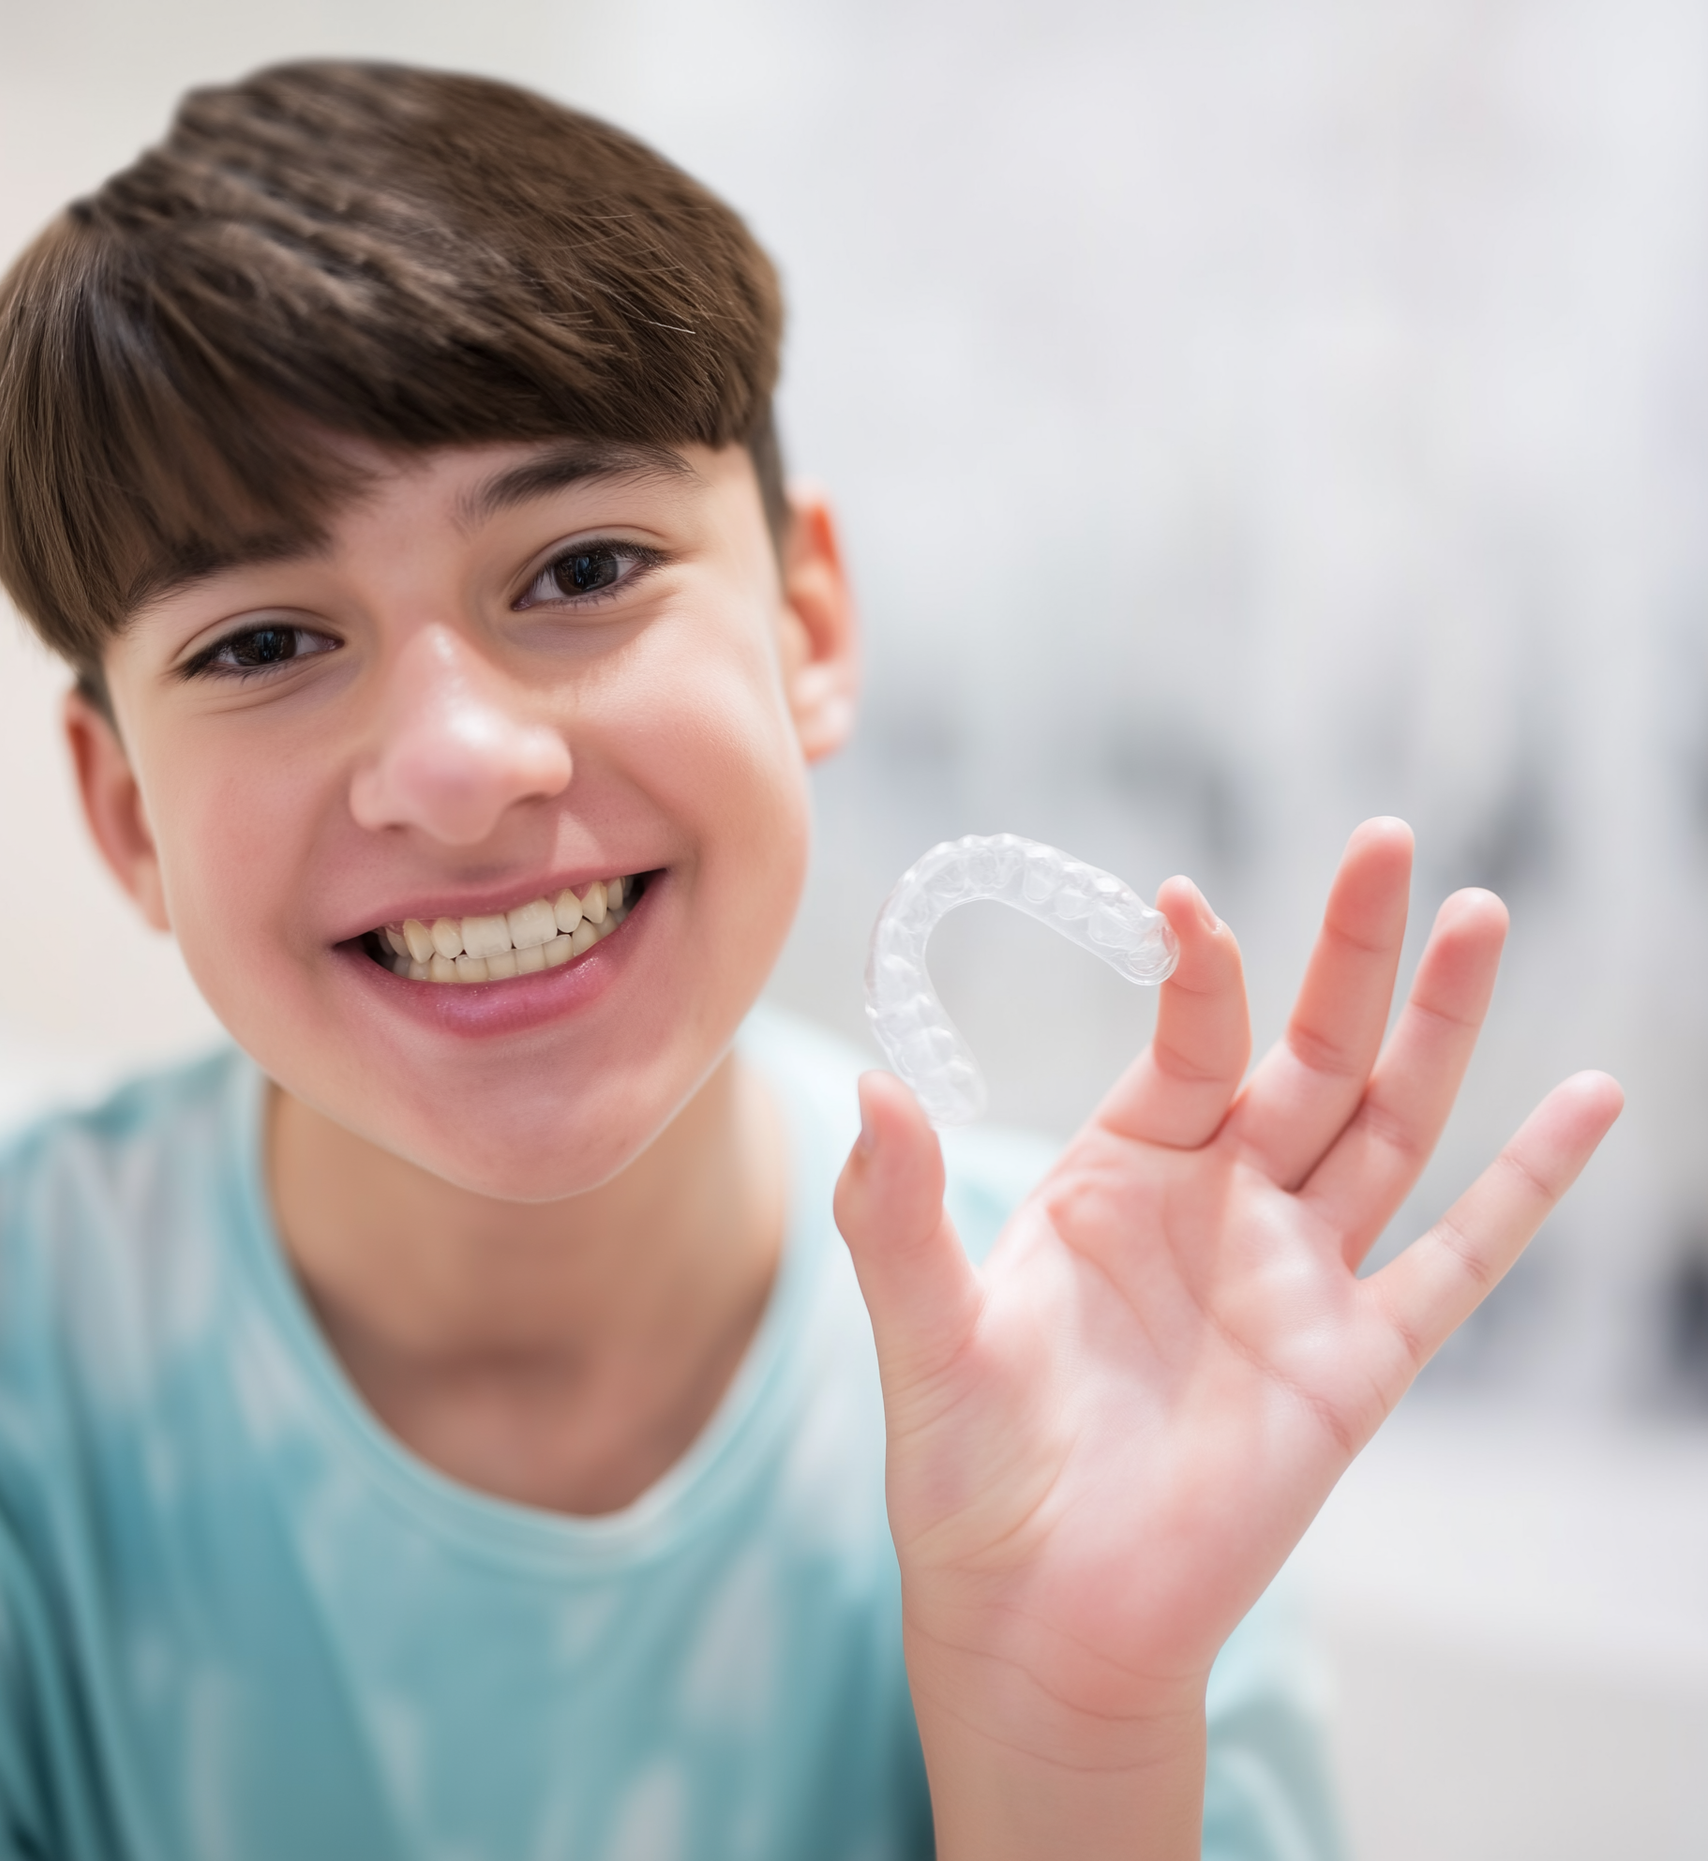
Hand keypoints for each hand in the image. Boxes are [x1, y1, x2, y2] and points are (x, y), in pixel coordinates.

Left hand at [834, 819, 1621, 1857]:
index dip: (1195, 974)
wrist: (1038, 1618)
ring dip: (1440, 1028)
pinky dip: (1526, 1185)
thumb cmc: (969, 1468)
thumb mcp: (923, 1329)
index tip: (1183, 904)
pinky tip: (1590, 1099)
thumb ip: (895, 1211)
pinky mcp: (1358, 1365)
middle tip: (1388, 843)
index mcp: (1119, 1174)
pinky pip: (1458, 1261)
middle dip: (1349, 953)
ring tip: (1480, 916)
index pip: (1185, 1043)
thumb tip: (870, 1086)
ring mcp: (1298, 1278)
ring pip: (1392, 1126)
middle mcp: (1220, 1206)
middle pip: (1309, 1054)